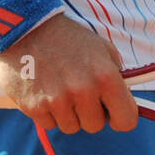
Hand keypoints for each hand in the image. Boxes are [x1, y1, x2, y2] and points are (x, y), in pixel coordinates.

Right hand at [0, 12, 139, 134]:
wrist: (28, 27)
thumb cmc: (69, 38)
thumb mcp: (102, 48)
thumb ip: (117, 75)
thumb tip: (123, 99)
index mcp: (106, 77)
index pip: (126, 120)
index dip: (120, 118)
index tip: (111, 112)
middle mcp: (84, 91)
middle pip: (95, 126)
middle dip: (89, 112)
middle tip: (77, 90)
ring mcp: (58, 101)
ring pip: (71, 127)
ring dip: (67, 113)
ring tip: (59, 88)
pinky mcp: (35, 107)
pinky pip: (49, 124)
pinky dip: (47, 112)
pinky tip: (43, 90)